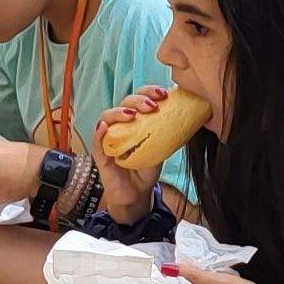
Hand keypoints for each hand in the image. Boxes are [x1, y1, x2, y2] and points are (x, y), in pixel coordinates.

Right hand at [89, 86, 167, 219]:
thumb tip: (187, 117)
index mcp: (137, 118)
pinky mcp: (100, 152)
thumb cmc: (147, 166)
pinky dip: (99, 131)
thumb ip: (167, 132)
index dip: (150, 91)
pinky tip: (104, 127)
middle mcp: (121, 123)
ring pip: (108, 116)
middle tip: (152, 106)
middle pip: (125, 102)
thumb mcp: (162, 147)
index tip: (164, 94)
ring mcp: (108, 136)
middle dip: (139, 100)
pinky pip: (96, 140)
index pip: (140, 97)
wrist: (137, 192)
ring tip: (132, 115)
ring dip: (119, 112)